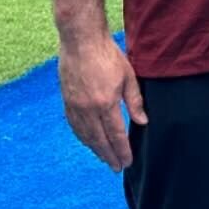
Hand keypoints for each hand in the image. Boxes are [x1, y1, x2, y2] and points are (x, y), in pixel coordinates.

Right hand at [57, 34, 145, 170]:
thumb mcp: (128, 76)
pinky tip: (87, 141)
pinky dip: (82, 137)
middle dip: (109, 156)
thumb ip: (134, 101)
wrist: (81, 40)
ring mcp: (75, 105)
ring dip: (95, 149)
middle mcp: (88, 109)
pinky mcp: (66, 100)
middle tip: (116, 168)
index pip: (115, 135)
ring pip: (85, 135)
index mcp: (105, 103)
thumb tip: (142, 122)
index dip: (122, 151)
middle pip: (99, 140)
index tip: (127, 162)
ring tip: (103, 158)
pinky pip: (74, 125)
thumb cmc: (107, 54)